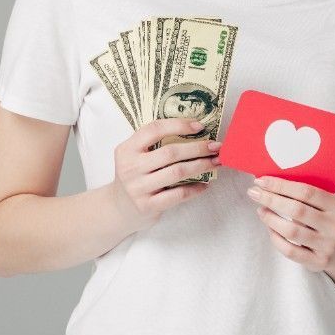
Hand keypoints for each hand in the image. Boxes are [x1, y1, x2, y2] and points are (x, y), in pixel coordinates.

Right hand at [110, 118, 222, 233]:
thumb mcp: (135, 157)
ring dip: (201, 166)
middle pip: (170, 152)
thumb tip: (194, 131)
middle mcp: (130, 167)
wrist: (119, 208)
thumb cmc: (135, 177)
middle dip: (198, 148)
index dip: (179, 125)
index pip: (154, 129)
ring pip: (177, 172)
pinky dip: (195, 189)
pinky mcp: (147, 206)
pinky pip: (178, 194)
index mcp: (127, 149)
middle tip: (216, 146)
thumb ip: (154, 144)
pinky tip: (205, 185)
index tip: (200, 126)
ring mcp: (138, 188)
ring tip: (215, 162)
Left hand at [247, 176, 334, 271]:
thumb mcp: (326, 204)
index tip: (261, 181)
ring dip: (270, 218)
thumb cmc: (328, 220)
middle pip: (296, 210)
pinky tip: (270, 228)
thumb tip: (269, 183)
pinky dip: (275, 238)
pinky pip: (290, 251)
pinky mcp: (318, 262)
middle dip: (271, 199)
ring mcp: (327, 246)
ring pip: (291, 231)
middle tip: (255, 193)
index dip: (280, 186)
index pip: (306, 192)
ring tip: (261, 210)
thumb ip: (306, 195)